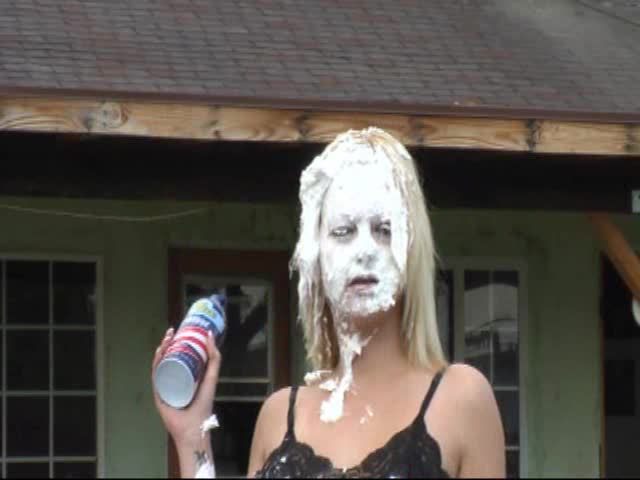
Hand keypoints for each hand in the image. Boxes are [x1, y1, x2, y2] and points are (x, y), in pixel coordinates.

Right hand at [152, 327, 221, 447]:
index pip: (180, 356)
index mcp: (185, 376)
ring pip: (161, 364)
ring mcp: (165, 386)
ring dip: (162, 349)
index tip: (182, 330)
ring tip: (167, 337)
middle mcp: (174, 380)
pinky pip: (156, 374)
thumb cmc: (203, 404)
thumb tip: (210, 334)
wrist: (193, 426)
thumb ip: (214, 358)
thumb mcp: (211, 376)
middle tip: (172, 331)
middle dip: (169, 343)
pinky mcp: (158, 393)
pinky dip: (156, 362)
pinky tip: (159, 352)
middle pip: (168, 357)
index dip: (179, 342)